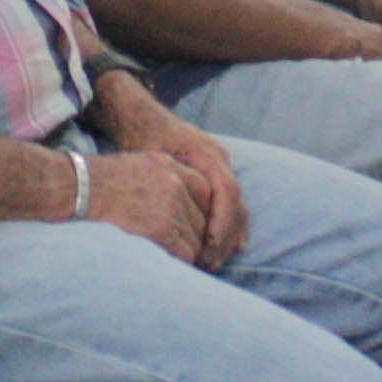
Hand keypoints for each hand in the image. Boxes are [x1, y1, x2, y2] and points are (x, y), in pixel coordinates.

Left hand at [105, 97, 251, 264]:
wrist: (143, 119)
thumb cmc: (143, 138)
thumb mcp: (151, 159)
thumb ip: (166, 184)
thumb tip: (173, 220)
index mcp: (206, 152)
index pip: (226, 189)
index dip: (222, 220)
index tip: (209, 245)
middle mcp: (220, 159)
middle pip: (235, 202)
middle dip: (225, 235)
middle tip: (209, 262)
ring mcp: (222, 166)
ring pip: (238, 205)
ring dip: (229, 236)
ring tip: (215, 262)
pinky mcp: (217, 175)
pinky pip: (233, 203)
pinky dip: (233, 226)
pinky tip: (232, 247)